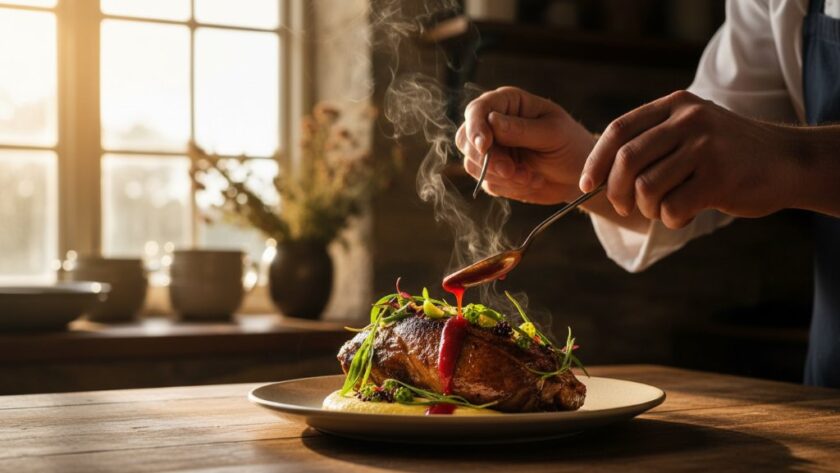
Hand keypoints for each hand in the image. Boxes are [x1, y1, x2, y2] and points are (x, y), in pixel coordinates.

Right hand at [456, 86, 595, 204]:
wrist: (578, 174)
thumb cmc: (570, 144)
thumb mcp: (553, 133)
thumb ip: (522, 129)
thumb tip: (492, 121)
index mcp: (507, 103)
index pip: (477, 111)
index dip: (475, 128)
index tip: (483, 146)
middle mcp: (493, 124)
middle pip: (466, 139)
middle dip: (488, 160)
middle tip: (512, 171)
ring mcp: (491, 150)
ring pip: (473, 164)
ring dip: (502, 176)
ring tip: (531, 177)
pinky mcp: (493, 173)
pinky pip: (488, 183)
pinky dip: (510, 187)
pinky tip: (532, 182)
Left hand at [579, 90, 799, 228]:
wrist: (787, 161)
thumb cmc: (727, 152)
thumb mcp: (691, 128)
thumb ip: (652, 140)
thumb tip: (597, 174)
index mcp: (674, 106)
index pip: (618, 131)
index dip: (594, 161)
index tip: (585, 185)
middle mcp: (688, 121)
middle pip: (626, 160)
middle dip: (614, 191)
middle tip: (622, 206)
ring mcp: (705, 148)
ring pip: (646, 187)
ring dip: (646, 209)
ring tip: (662, 210)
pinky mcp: (719, 178)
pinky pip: (672, 208)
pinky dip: (670, 220)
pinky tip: (685, 215)